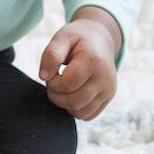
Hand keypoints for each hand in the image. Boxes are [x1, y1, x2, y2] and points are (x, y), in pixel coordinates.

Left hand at [38, 6, 121, 120]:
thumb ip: (51, 55)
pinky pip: (87, 115)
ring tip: (62, 88)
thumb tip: (44, 77)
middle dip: (56, 95)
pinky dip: (74, 109)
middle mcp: (105, 78)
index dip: (53, 82)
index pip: (68, 84)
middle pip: (74, 101)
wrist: (100, 39)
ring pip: (81, 112)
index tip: (50, 73)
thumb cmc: (77, 39)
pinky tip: (71, 93)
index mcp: (94, 60)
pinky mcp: (108, 98)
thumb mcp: (61, 38)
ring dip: (64, 104)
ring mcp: (109, 90)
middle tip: (53, 82)